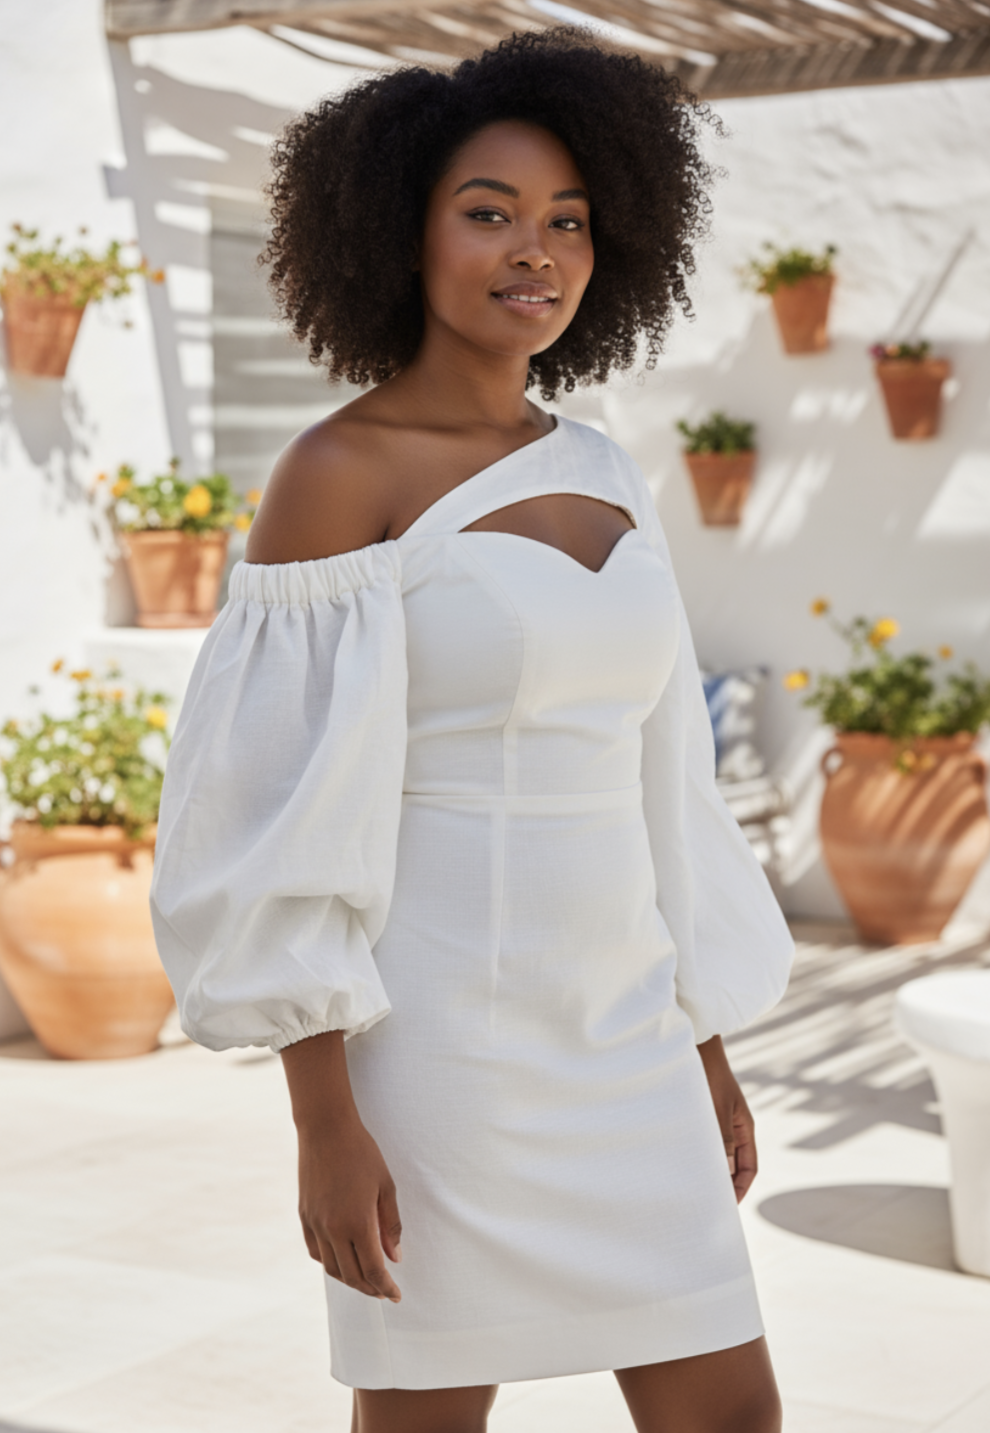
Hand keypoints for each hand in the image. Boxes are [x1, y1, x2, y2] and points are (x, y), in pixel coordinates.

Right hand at [297, 1113, 402, 1301]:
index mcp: (357, 1222)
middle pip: (352, 1275)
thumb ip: (390, 1225)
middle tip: (384, 1291)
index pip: (373, 1269)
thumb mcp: (385, 1186)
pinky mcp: (304, 1216)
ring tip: (366, 1280)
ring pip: (331, 1268)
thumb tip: (395, 1258)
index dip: (386, 1287)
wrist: (326, 1129)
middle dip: (370, 1288)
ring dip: (350, 1280)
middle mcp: (333, 1229)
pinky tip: (341, 1261)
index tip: (396, 1296)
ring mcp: (315, 1224)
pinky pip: (316, 1251)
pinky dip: (329, 1263)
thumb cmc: (361, 1153)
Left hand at [697, 1036, 756, 1202]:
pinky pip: (705, 1142)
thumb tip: (725, 1172)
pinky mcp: (703, 1116)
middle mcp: (734, 1128)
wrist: (697, 1046)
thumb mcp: (717, 1108)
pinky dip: (699, 1156)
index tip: (727, 1207)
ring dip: (710, 1171)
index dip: (740, 1189)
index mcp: (744, 1128)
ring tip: (694, 1190)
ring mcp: (719, 1122)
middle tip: (708, 1206)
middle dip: (725, 1186)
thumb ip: (722, 1139)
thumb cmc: (709, 1074)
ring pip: (718, 1155)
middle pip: (734, 1166)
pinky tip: (684, 1164)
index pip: (749, 1168)